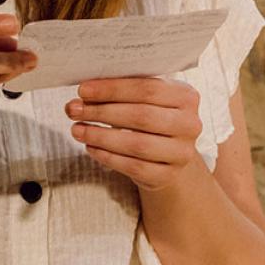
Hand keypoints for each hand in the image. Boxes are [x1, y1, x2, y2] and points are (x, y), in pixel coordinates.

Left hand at [67, 77, 203, 191]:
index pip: (148, 89)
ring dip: (101, 135)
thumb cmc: (153, 120)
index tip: (83, 90)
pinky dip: (108, 156)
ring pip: (136, 144)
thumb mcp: (149, 101)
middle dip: (102, 112)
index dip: (113, 89)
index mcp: (187, 97)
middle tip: (74, 109)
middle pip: (142, 116)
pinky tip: (91, 147)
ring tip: (78, 129)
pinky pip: (133, 166)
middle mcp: (190, 124)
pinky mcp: (167, 175)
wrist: (171, 156)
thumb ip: (125, 92)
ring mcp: (181, 152)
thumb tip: (85, 92)